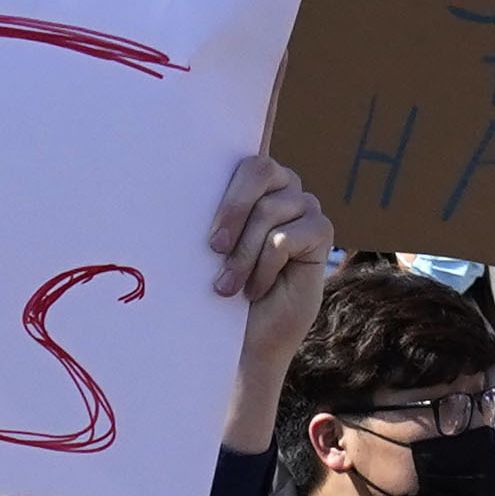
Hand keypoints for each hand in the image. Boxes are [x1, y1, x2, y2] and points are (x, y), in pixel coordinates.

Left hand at [206, 151, 335, 449]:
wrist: (243, 340)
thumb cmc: (218, 291)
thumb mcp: (206, 249)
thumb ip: (208, 215)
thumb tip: (173, 182)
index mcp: (250, 181)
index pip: (240, 155)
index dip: (229, 163)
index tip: (205, 208)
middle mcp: (282, 186)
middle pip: (258, 169)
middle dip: (231, 210)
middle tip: (213, 248)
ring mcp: (304, 206)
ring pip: (268, 211)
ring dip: (242, 255)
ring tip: (227, 288)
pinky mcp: (321, 231)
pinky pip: (285, 239)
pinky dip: (264, 268)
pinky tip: (257, 290)